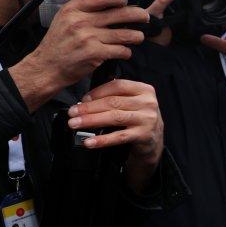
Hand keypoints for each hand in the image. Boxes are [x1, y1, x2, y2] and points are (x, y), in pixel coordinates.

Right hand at [9, 0, 149, 111]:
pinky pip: (121, 50)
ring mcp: (88, 38)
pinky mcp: (95, 54)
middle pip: (120, 13)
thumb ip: (85, 10)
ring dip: (136, 36)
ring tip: (138, 37)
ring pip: (125, 33)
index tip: (125, 1)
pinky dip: (126, 52)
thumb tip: (112, 3)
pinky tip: (125, 52)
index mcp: (73, 9)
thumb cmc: (58, 43)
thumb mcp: (65, 19)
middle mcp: (80, 21)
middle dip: (138, 14)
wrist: (46, 67)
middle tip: (144, 17)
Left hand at [67, 79, 163, 193]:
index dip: (97, 92)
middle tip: (72, 112)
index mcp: (144, 90)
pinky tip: (89, 141)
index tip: (82, 99)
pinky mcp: (144, 135)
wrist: (153, 141)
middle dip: (89, 107)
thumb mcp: (132, 103)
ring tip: (75, 124)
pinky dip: (102, 140)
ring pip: (115, 117)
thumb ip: (116, 97)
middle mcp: (148, 103)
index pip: (118, 86)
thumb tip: (86, 100)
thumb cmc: (138, 119)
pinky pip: (119, 136)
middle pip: (113, 102)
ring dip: (91, 121)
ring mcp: (147, 119)